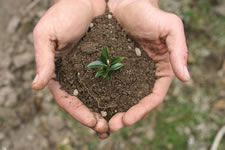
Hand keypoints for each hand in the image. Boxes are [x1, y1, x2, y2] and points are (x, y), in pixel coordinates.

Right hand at [32, 0, 108, 138]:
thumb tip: (36, 86)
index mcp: (58, 71)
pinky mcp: (105, 63)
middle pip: (83, 102)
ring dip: (107, 110)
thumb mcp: (47, 34)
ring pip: (98, 95)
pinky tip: (125, 103)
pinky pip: (111, 81)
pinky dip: (117, 94)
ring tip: (117, 123)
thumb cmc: (64, 14)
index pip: (67, 98)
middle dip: (94, 117)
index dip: (78, 112)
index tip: (93, 123)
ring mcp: (91, 70)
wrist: (87, 0)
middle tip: (107, 130)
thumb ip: (43, 59)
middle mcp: (75, 74)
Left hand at [108, 0, 189, 131]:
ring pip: (123, 96)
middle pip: (137, 101)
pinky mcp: (115, 66)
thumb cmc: (148, 13)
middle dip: (127, 115)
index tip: (128, 119)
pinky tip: (95, 103)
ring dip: (114, 110)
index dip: (143, 110)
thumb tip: (186, 77)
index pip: (154, 96)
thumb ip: (179, 50)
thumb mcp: (170, 27)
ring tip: (102, 121)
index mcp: (161, 69)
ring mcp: (130, 71)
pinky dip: (105, 96)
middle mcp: (145, 73)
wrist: (125, 2)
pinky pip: (110, 84)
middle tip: (112, 126)